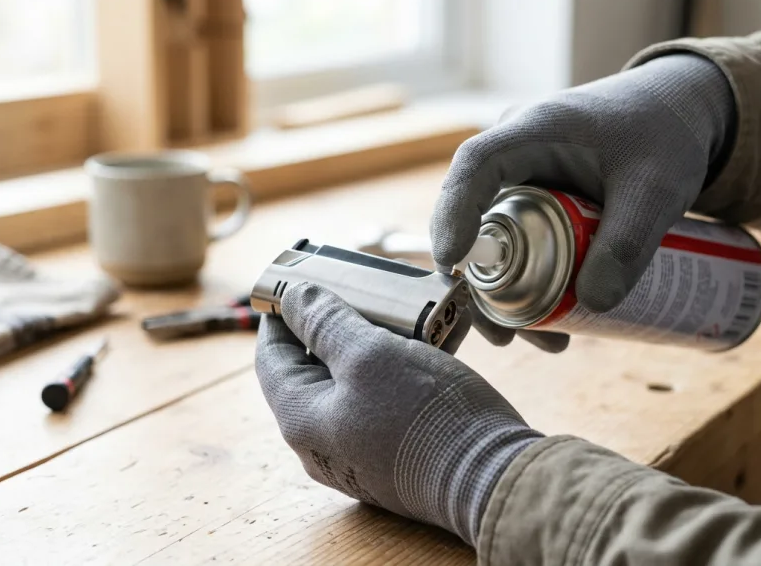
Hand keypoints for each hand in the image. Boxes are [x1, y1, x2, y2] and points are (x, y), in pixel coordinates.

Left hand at [254, 282, 542, 545]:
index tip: (298, 281)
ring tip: (404, 312)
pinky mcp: (397, 456)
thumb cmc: (425, 416)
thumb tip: (292, 298)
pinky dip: (400, 369)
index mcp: (302, 419)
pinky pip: (386, 402)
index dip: (280, 314)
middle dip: (335, 324)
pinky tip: (430, 344)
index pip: (271, 356)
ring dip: (375, 343)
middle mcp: (323, 443)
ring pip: (355, 384)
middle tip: (361, 289)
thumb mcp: (370, 355)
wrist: (490, 479)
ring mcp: (360, 454)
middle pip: (313, 370)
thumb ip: (325, 323)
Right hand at [431, 54, 735, 318]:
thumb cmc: (665, 131)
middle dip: (484, 281)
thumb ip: (629, 241)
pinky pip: (521, 243)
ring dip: (510, 292)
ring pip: (499, 239)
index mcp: (535, 130)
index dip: (455, 213)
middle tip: (505, 334)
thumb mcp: (656, 189)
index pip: (476, 166)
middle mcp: (516, 154)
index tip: (453, 264)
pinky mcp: (539, 202)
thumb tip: (595, 303)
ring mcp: (525, 179)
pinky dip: (532, 281)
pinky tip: (561, 320)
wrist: (680, 113)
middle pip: (477, 217)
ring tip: (551, 340)